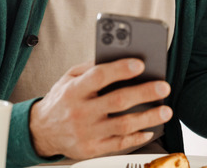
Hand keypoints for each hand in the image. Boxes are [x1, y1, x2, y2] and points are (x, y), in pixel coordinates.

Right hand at [29, 59, 172, 159]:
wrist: (41, 131)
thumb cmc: (61, 100)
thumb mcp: (69, 78)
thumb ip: (91, 67)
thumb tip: (118, 57)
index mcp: (74, 91)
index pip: (99, 77)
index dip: (121, 69)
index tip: (140, 64)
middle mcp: (80, 112)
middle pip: (117, 101)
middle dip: (144, 93)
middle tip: (163, 87)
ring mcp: (86, 132)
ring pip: (123, 125)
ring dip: (148, 117)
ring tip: (165, 110)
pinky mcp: (91, 148)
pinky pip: (119, 143)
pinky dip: (137, 136)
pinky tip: (150, 129)